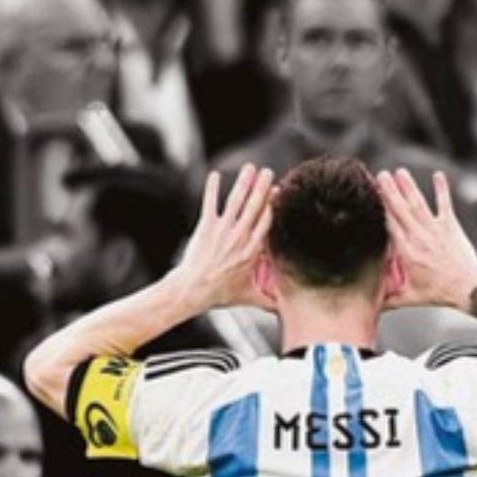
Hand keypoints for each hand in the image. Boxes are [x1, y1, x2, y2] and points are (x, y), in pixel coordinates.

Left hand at [174, 163, 275, 312]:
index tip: (279, 192)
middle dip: (262, 187)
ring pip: (236, 201)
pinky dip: (212, 188)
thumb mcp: (249, 297)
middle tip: (268, 172)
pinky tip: (215, 175)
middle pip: (254, 206)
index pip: (267, 222)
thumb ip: (269, 300)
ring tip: (250, 168)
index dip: (274, 204)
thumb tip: (284, 308)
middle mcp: (239, 237)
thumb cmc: (218, 294)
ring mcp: (222, 230)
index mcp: (252, 251)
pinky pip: (210, 203)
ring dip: (243, 182)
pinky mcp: (205, 227)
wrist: (192, 290)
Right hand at [378, 166, 476, 311]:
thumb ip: (387, 298)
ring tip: (400, 172)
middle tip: (381, 175)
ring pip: (419, 204)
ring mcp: (436, 230)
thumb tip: (368, 303)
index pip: (389, 225)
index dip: (379, 208)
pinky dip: (442, 190)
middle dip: (390, 191)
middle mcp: (419, 237)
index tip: (370, 195)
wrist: (468, 288)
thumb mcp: (409, 298)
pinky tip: (438, 176)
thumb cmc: (439, 293)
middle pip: (401, 209)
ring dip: (409, 187)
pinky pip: (444, 204)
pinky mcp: (450, 227)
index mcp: (407, 252)